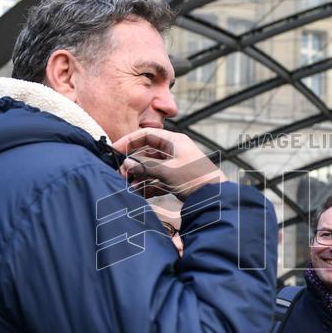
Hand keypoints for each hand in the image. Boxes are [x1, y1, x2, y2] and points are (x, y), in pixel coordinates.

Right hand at [111, 128, 226, 199]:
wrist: (217, 198)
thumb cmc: (197, 179)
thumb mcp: (168, 171)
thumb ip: (146, 167)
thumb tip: (127, 164)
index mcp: (174, 141)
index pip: (146, 135)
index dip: (129, 141)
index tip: (114, 150)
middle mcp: (174, 150)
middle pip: (146, 152)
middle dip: (133, 163)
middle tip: (121, 173)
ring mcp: (175, 165)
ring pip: (150, 167)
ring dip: (138, 176)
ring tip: (128, 186)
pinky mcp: (176, 179)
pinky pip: (156, 179)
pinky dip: (147, 185)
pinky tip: (138, 193)